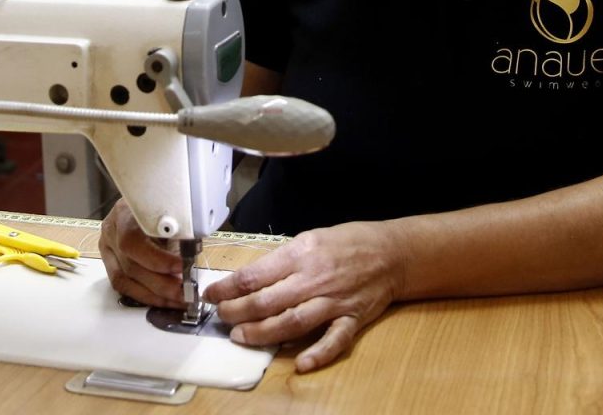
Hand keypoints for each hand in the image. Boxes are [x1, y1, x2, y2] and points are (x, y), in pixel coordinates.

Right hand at [99, 199, 184, 307]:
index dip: (157, 259)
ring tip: (176, 299)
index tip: (181, 267)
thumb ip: (177, 234)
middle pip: (130, 266)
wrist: (144, 200)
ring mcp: (107, 247)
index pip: (133, 241)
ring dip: (153, 295)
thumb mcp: (170, 212)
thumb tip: (190, 260)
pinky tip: (162, 299)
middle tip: (184, 292)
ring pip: (124, 280)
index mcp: (124, 213)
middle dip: (161, 285)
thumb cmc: (159, 207)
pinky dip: (144, 295)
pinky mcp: (109, 261)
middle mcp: (111, 231)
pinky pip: (123, 285)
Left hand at [204, 223, 401, 372]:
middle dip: (237, 311)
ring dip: (263, 332)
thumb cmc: (347, 242)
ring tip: (240, 336)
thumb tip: (249, 279)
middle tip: (221, 317)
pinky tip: (301, 364)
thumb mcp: (309, 238)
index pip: (254, 275)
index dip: (227, 287)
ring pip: (293, 322)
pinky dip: (319, 353)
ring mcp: (334, 301)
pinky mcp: (352, 319)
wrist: (391, 253)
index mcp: (300, 254)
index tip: (211, 294)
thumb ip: (282, 260)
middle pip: (267, 301)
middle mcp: (314, 279)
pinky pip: (334, 340)